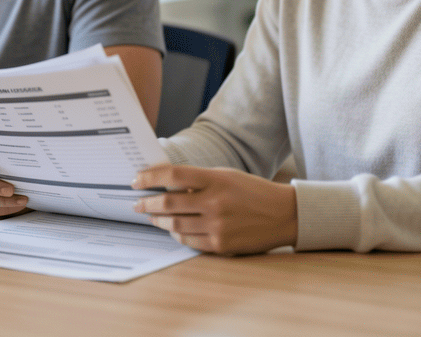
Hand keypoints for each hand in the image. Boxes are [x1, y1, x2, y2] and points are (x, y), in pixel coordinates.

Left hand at [132, 164, 297, 254]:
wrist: (285, 215)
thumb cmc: (253, 191)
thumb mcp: (227, 175)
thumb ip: (199, 179)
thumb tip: (166, 184)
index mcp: (216, 179)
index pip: (173, 175)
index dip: (150, 177)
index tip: (136, 180)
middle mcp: (215, 202)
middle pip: (168, 203)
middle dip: (146, 203)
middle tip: (136, 203)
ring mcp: (218, 226)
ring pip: (175, 224)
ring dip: (158, 220)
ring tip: (151, 216)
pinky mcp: (221, 245)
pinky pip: (189, 241)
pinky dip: (176, 234)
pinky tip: (172, 229)